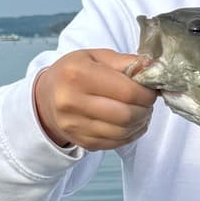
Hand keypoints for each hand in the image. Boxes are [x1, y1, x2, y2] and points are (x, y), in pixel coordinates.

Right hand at [33, 49, 158, 150]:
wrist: (46, 97)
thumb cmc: (74, 72)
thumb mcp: (95, 57)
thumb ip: (125, 62)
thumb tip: (153, 68)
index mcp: (77, 74)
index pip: (127, 91)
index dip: (146, 93)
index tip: (151, 89)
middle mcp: (72, 102)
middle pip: (126, 115)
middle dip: (145, 109)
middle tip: (148, 102)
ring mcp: (74, 125)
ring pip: (123, 131)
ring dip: (140, 122)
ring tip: (141, 111)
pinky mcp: (81, 141)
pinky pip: (116, 143)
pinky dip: (131, 134)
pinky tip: (132, 123)